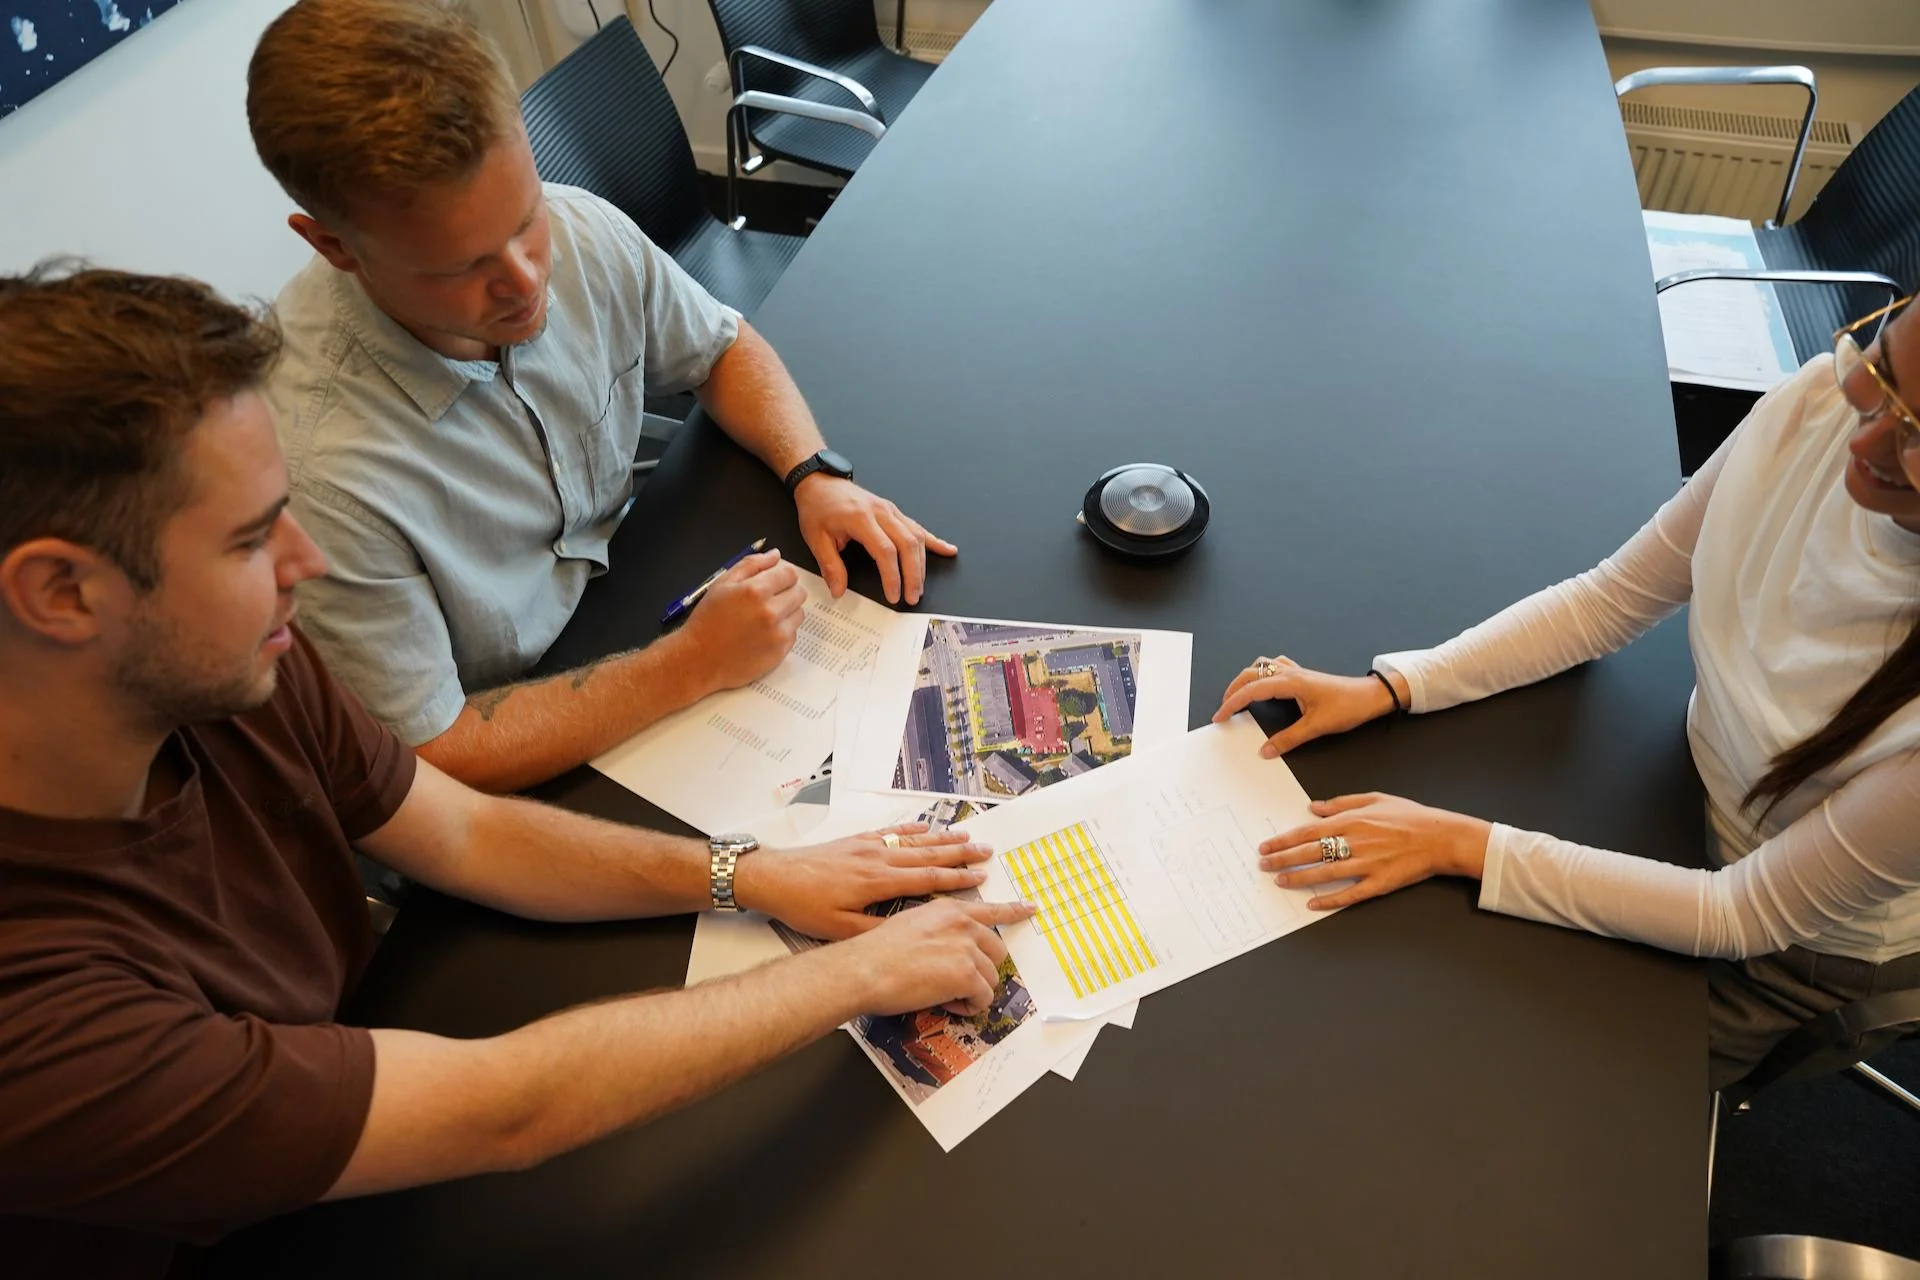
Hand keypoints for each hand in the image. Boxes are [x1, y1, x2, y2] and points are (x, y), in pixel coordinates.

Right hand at [676, 549, 805, 695]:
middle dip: (787, 592)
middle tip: (768, 600)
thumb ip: (751, 564)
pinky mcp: (780, 653)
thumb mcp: (722, 583)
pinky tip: (762, 634)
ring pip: (799, 614)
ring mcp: (777, 634)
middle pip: (799, 593)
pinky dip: (782, 632)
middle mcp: (771, 612)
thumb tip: (775, 555)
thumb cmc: (707, 620)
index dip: (783, 574)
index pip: (790, 574)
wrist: (700, 659)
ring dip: (787, 612)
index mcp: (756, 591)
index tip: (775, 580)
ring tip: (764, 618)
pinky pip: (793, 635)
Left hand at [736, 823, 999, 940]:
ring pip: (914, 840)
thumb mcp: (841, 929)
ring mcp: (867, 845)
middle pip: (928, 853)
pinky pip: (891, 832)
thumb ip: (878, 930)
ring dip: (943, 838)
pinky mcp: (856, 840)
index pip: (928, 878)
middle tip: (988, 851)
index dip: (957, 879)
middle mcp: (878, 857)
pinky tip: (925, 826)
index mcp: (879, 881)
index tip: (982, 878)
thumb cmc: (805, 906)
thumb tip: (910, 932)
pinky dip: (912, 829)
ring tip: (967, 836)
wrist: (773, 877)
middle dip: (960, 853)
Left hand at [793, 474, 956, 604]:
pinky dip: (934, 540)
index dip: (892, 576)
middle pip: (907, 544)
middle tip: (912, 596)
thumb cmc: (818, 507)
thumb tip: (838, 590)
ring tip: (920, 586)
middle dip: (913, 574)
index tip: (893, 595)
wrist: (821, 482)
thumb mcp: (815, 538)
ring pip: (915, 537)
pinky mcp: (894, 511)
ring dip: (921, 564)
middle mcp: (880, 512)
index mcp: (860, 518)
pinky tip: (947, 550)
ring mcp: (890, 510)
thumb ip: (830, 565)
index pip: (885, 551)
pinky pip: (917, 527)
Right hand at [841, 896, 1036, 1015]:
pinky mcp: (967, 974)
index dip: (1013, 911)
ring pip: (990, 977)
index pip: (991, 909)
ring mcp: (967, 948)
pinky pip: (983, 997)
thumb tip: (948, 951)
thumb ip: (938, 931)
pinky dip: (969, 1006)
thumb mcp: (911, 924)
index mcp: (949, 910)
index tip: (1030, 909)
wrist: (864, 969)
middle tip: (960, 982)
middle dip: (982, 969)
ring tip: (945, 996)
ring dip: (972, 991)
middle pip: (996, 950)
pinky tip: (947, 1004)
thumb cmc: (876, 952)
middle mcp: (963, 924)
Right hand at [1212, 656, 1401, 755]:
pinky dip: (1262, 674)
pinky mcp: (1303, 675)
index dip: (1232, 702)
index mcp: (1291, 682)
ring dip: (1246, 678)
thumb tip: (1265, 751)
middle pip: (1251, 673)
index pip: (1252, 689)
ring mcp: (1297, 671)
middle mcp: (1291, 672)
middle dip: (1233, 689)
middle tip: (1223, 708)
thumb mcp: (1317, 727)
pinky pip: (1275, 667)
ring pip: (1262, 666)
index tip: (1220, 715)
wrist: (1370, 696)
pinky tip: (1263, 685)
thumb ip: (1289, 739)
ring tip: (1238, 695)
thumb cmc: (1348, 707)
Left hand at [1258, 793, 1491, 910]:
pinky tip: (1313, 904)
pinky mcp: (1380, 883)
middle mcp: (1355, 842)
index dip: (1284, 839)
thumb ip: (1342, 802)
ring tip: (1280, 881)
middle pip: (1310, 852)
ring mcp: (1367, 864)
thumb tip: (1315, 807)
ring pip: (1325, 873)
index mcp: (1352, 820)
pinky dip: (1330, 900)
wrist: (1441, 836)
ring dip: (1299, 878)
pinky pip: (1350, 894)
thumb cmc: (1410, 815)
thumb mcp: (1374, 798)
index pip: (1308, 831)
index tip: (1266, 845)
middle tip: (1262, 864)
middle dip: (1283, 858)